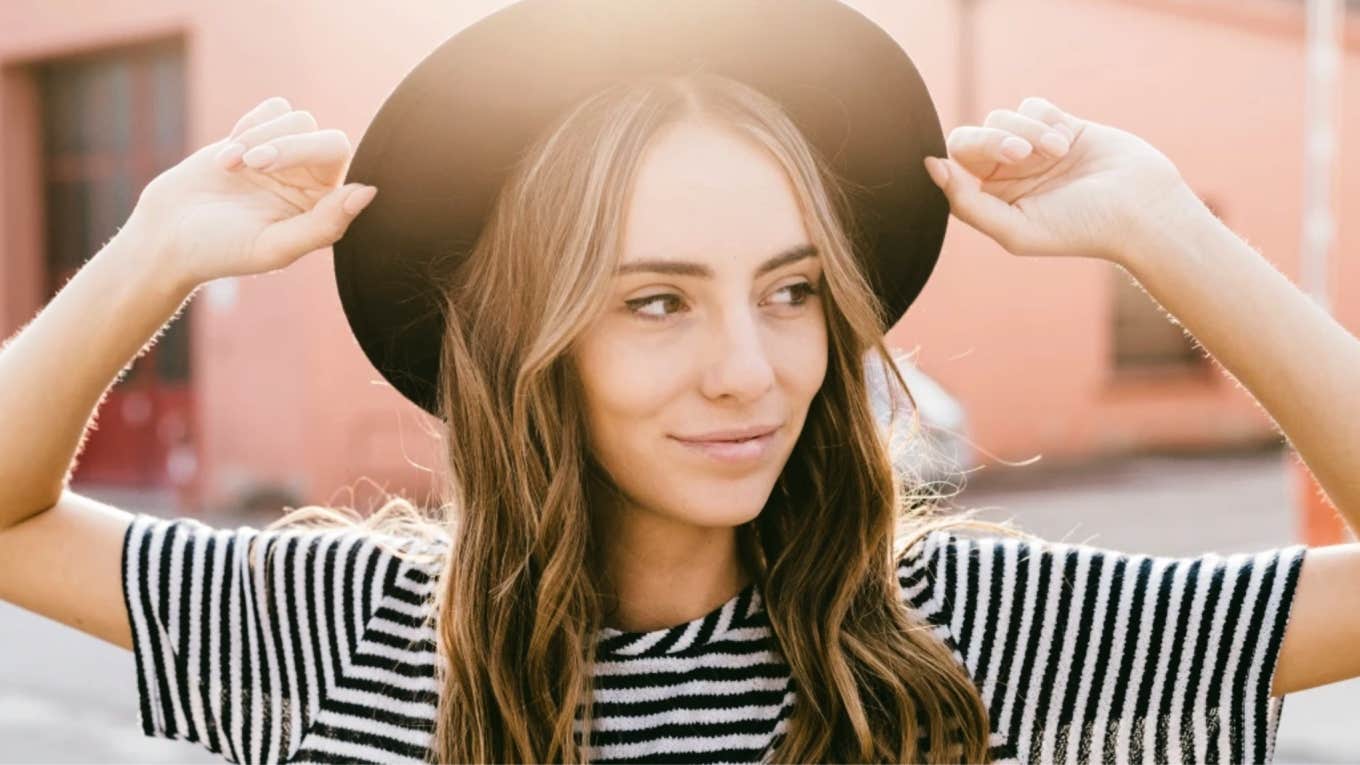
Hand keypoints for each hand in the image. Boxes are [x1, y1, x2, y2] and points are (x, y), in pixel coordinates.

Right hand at [124, 96, 376, 288]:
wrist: (166, 236)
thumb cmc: (222, 250)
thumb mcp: (274, 247)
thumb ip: (325, 225)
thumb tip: (369, 191)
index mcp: (325, 210)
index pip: (343, 162)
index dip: (306, 154)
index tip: (263, 168)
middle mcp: (313, 183)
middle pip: (325, 137)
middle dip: (286, 144)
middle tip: (251, 163)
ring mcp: (287, 158)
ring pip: (298, 120)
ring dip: (259, 137)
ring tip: (230, 166)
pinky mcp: (260, 138)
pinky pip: (274, 109)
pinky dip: (250, 125)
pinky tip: (227, 155)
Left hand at [923, 96, 1193, 262]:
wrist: (1141, 208)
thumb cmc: (1079, 228)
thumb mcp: (1015, 229)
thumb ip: (966, 203)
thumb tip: (930, 166)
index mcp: (989, 201)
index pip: (954, 166)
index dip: (968, 156)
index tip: (997, 161)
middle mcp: (1004, 175)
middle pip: (972, 138)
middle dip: (994, 139)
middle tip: (1022, 153)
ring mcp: (1030, 148)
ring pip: (1001, 118)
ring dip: (1028, 131)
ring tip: (1056, 152)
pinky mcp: (1056, 125)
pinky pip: (1031, 106)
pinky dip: (1045, 119)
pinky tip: (1064, 142)